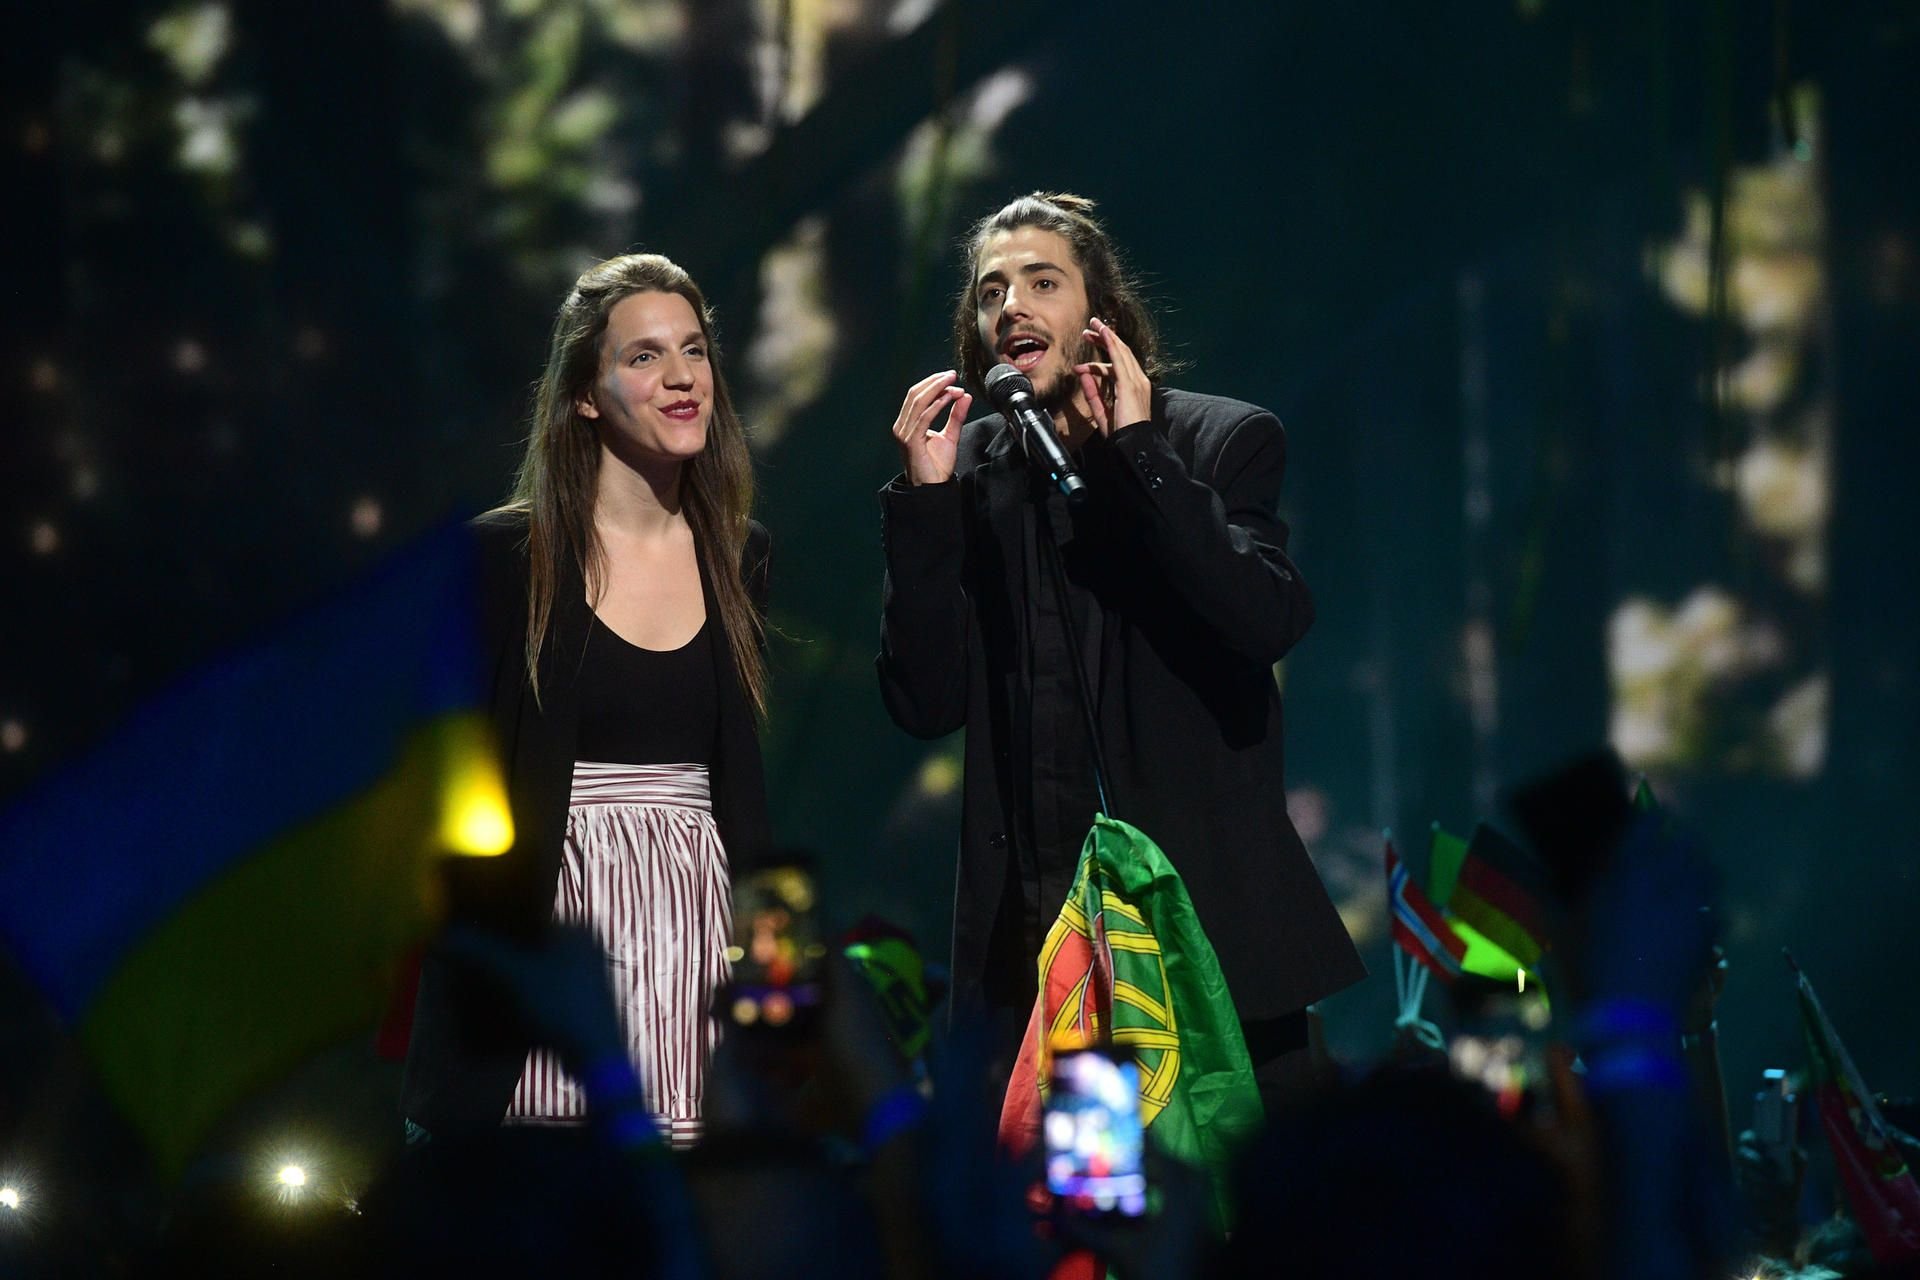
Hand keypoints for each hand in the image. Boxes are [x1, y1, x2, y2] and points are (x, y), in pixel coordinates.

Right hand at [438, 922, 624, 1075]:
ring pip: (541, 971)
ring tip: (484, 988)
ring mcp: (590, 975)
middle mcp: (588, 946)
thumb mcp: (515, 975)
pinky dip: (530, 997)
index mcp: (578, 929)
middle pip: (534, 946)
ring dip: (515, 980)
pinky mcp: (586, 1001)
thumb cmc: (559, 1004)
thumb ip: (481, 953)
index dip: (499, 929)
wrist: (596, 1054)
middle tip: (473, 967)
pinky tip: (507, 1009)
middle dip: (505, 957)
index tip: (472, 940)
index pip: (529, 919)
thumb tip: (444, 936)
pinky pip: (551, 992)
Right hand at [892, 370, 970, 485]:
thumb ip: (957, 416)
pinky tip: (949, 398)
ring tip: (952, 383)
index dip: (933, 383)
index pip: (917, 395)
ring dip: (937, 390)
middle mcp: (902, 425)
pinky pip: (924, 417)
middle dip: (934, 382)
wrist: (932, 489)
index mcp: (908, 423)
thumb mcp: (950, 435)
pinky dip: (937, 405)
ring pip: (918, 402)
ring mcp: (904, 433)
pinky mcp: (911, 441)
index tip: (952, 378)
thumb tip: (965, 395)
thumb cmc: (937, 466)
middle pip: (915, 394)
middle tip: (952, 374)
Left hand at [1075, 316, 1152, 434]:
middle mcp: (1138, 381)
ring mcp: (1136, 381)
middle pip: (1121, 353)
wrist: (1132, 444)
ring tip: (1091, 327)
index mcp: (1133, 388)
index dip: (1107, 350)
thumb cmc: (1121, 434)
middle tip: (1089, 329)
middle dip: (1105, 339)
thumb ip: (1093, 392)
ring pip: (1121, 351)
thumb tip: (1082, 374)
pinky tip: (1103, 333)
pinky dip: (1111, 344)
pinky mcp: (1130, 385)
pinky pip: (1119, 359)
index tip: (1094, 341)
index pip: (1120, 363)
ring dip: (1106, 337)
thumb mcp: (1101, 411)